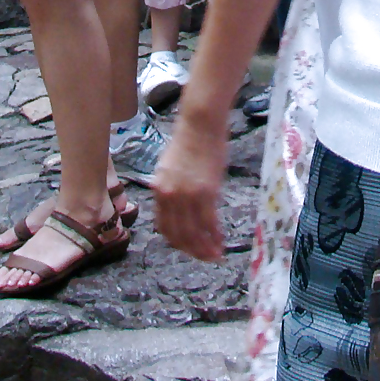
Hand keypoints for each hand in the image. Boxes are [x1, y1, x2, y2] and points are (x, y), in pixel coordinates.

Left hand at [153, 113, 226, 261]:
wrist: (200, 123)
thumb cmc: (189, 140)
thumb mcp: (170, 168)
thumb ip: (172, 189)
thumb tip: (180, 206)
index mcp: (159, 191)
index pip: (164, 227)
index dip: (176, 241)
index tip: (188, 247)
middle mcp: (170, 197)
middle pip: (178, 235)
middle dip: (191, 250)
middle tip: (204, 257)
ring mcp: (187, 196)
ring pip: (194, 233)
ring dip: (204, 248)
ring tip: (214, 255)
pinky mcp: (206, 192)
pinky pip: (209, 223)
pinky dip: (215, 236)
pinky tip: (221, 241)